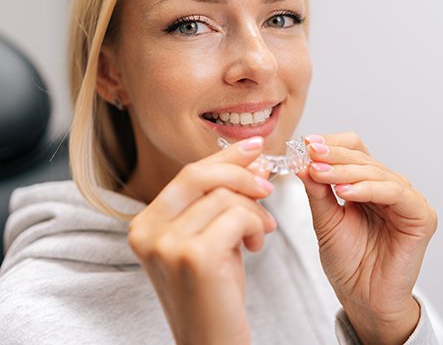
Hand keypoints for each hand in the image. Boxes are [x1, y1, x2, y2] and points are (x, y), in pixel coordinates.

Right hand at [128, 137, 275, 344]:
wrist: (213, 344)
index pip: (188, 174)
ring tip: (262, 231)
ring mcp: (166, 243)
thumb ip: (220, 199)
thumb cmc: (213, 291)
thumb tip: (252, 161)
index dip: (224, 157)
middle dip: (241, 173)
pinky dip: (256, 225)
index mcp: (145, 224)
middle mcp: (147, 231)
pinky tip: (256, 245)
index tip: (253, 147)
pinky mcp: (194, 256)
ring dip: (255, 210)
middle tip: (268, 185)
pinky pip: (237, 216)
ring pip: (225, 196)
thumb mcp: (209, 236)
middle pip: (199, 175)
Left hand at [297, 132, 436, 344]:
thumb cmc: (348, 261)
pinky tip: (345, 192)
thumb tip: (302, 162)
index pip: (353, 149)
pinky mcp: (421, 216)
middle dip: (333, 155)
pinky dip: (368, 188)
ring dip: (345, 170)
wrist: (363, 299)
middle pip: (362, 157)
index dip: (331, 144)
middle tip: (310, 154)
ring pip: (376, 171)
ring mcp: (406, 199)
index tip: (306, 144)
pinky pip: (395, 192)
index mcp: (366, 183)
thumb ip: (317, 191)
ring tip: (320, 172)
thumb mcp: (325, 220)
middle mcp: (387, 186)